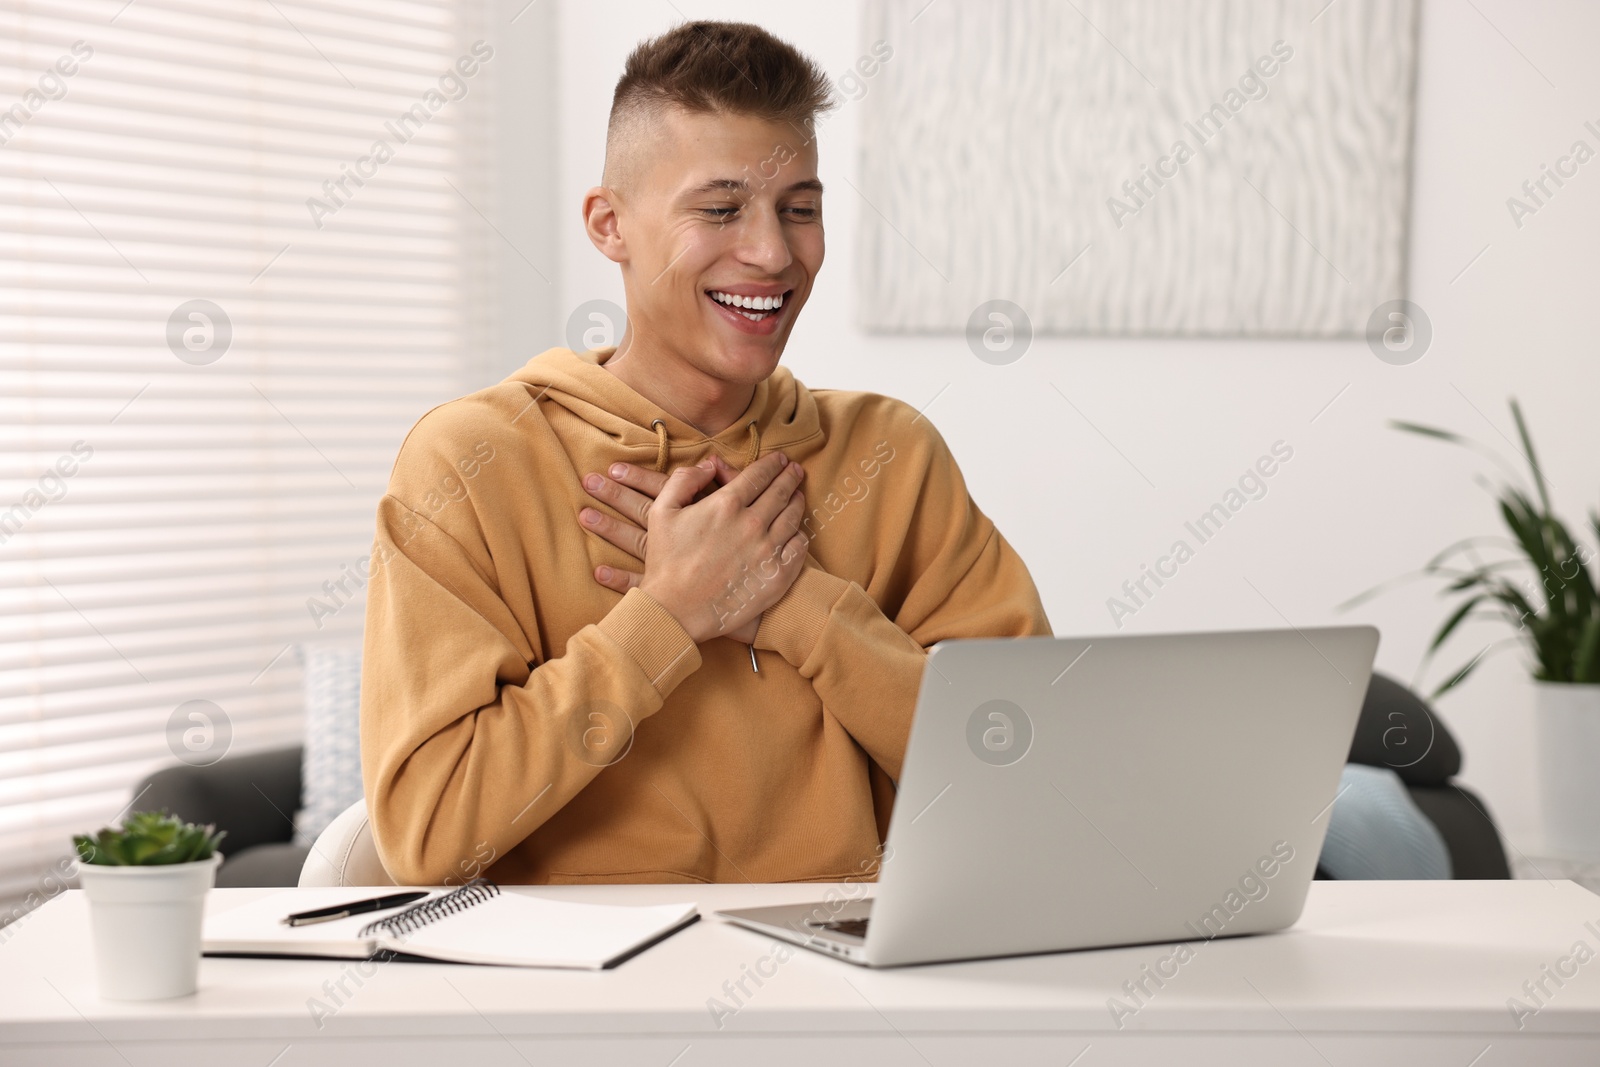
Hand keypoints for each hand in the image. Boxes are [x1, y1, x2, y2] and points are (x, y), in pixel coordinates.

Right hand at [579, 451, 807, 643]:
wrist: (676, 610)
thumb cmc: (666, 562)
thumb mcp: (661, 511)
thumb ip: (684, 479)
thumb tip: (710, 464)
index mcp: (726, 504)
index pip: (759, 475)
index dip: (773, 463)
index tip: (781, 459)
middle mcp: (752, 523)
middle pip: (781, 492)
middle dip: (790, 476)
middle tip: (796, 470)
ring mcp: (768, 550)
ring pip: (793, 517)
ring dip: (798, 501)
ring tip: (798, 495)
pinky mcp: (777, 576)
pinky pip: (798, 548)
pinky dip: (800, 535)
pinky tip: (797, 531)